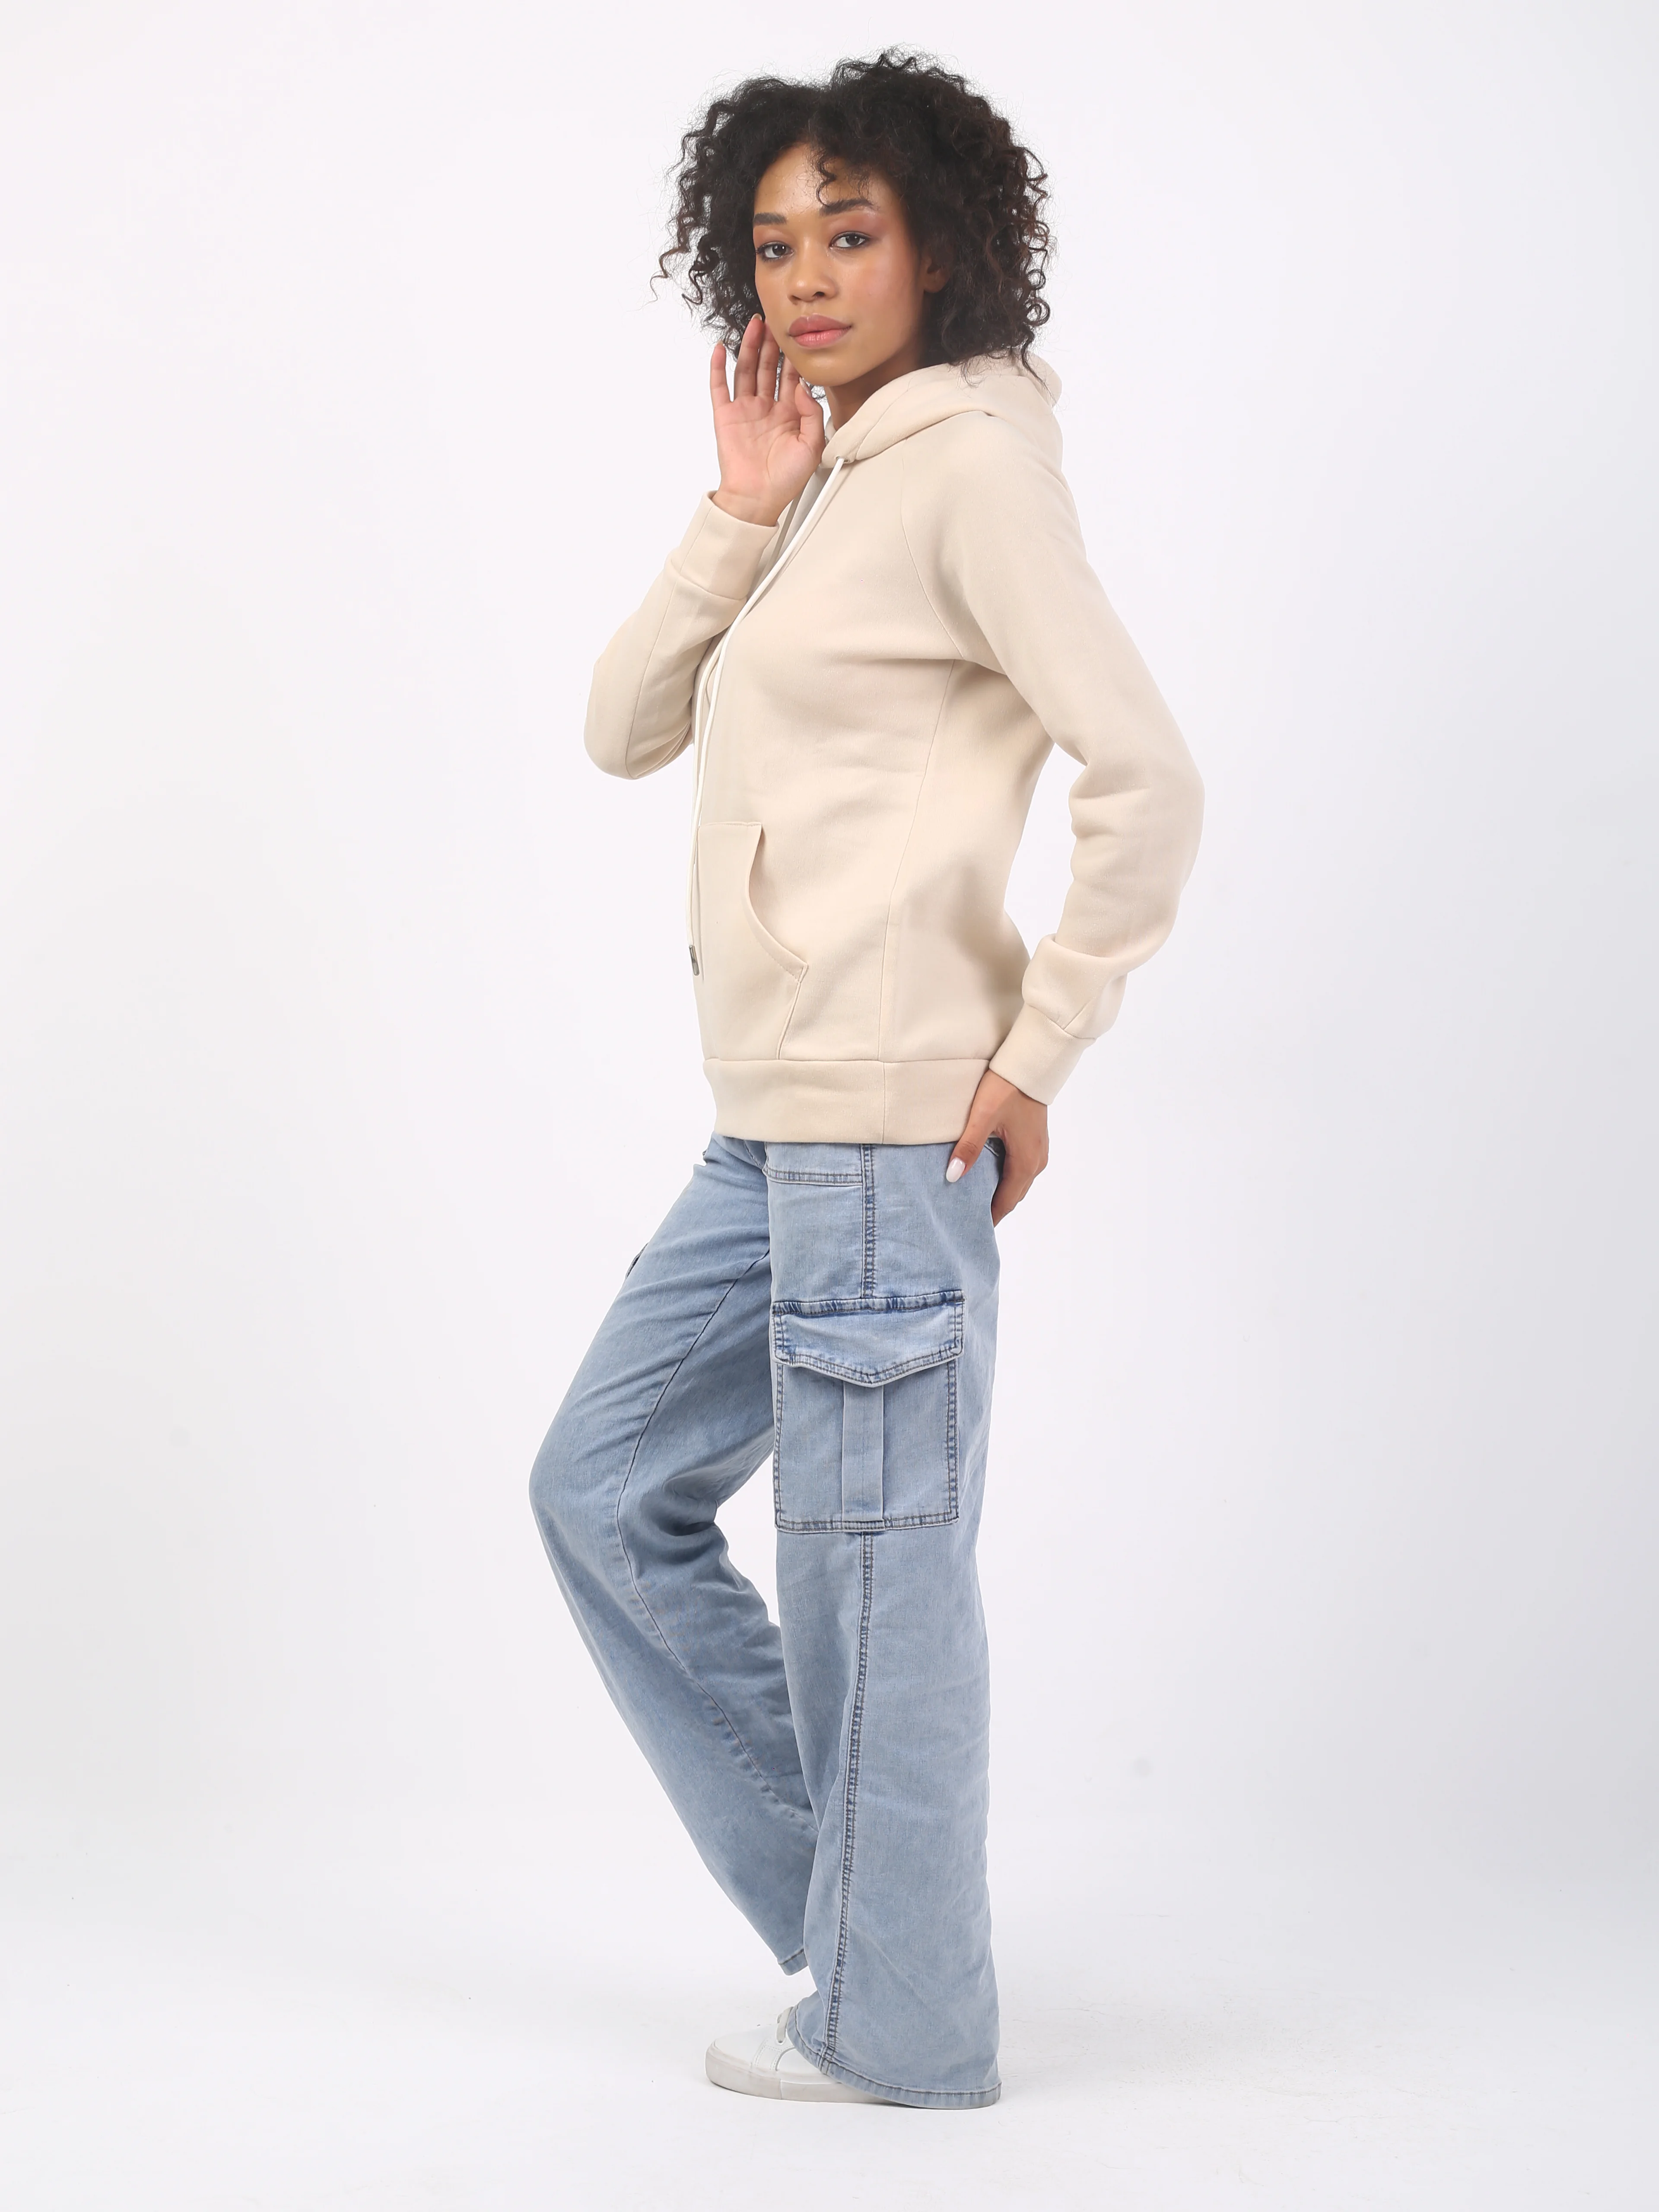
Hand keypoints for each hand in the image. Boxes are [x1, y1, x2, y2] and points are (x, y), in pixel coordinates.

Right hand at [708, 316, 825, 527]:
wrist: (758, 499)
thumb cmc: (785, 479)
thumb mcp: (812, 446)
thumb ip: (813, 414)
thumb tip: (805, 387)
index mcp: (789, 414)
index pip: (791, 376)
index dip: (793, 355)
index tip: (797, 333)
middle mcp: (767, 408)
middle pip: (768, 367)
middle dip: (771, 343)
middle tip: (774, 319)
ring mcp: (745, 410)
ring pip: (746, 370)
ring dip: (749, 347)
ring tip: (754, 325)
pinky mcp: (725, 416)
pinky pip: (719, 387)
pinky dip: (718, 368)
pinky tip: (721, 349)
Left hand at [947, 1071, 1048, 1224]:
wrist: (1030, 1064)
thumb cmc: (1007, 1087)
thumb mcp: (982, 1117)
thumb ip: (968, 1147)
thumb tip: (953, 1176)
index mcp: (1026, 1161)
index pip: (1006, 1202)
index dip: (989, 1218)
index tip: (971, 1230)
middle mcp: (1037, 1161)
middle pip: (1013, 1196)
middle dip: (992, 1208)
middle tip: (967, 1217)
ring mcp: (1038, 1151)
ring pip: (1017, 1182)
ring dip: (999, 1193)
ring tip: (973, 1199)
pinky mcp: (1035, 1141)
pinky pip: (1020, 1169)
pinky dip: (1005, 1178)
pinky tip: (985, 1174)